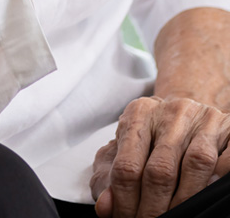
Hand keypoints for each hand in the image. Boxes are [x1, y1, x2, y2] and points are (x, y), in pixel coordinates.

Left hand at [90, 97, 229, 216]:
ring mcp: (203, 118)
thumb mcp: (126, 149)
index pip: (127, 166)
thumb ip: (110, 176)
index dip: (125, 202)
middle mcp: (171, 112)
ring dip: (186, 201)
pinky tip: (208, 197)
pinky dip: (218, 182)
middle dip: (154, 208)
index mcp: (139, 113)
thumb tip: (104, 207)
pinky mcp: (228, 128)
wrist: (193, 112)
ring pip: (196, 165)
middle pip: (160, 170)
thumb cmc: (155, 136)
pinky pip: (227, 159)